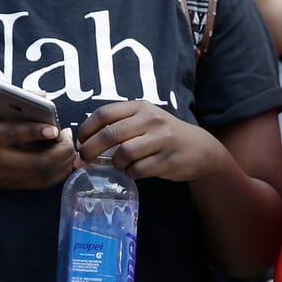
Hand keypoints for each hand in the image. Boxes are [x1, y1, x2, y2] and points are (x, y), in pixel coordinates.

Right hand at [0, 96, 78, 190]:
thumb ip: (5, 95)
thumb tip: (42, 94)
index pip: (14, 136)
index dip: (37, 132)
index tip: (55, 128)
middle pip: (35, 163)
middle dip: (59, 151)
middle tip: (68, 135)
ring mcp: (3, 176)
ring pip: (41, 176)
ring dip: (62, 163)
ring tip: (69, 146)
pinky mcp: (8, 185)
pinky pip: (39, 184)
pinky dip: (56, 174)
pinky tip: (63, 160)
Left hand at [77, 102, 226, 181]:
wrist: (200, 148)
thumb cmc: (164, 135)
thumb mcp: (146, 120)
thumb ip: (120, 125)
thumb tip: (84, 142)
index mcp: (141, 107)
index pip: (105, 113)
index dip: (87, 128)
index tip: (80, 141)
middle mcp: (151, 120)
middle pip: (110, 135)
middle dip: (91, 149)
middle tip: (85, 159)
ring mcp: (161, 140)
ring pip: (123, 154)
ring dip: (115, 163)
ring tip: (118, 164)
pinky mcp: (167, 160)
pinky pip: (138, 170)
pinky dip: (130, 173)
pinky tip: (134, 171)